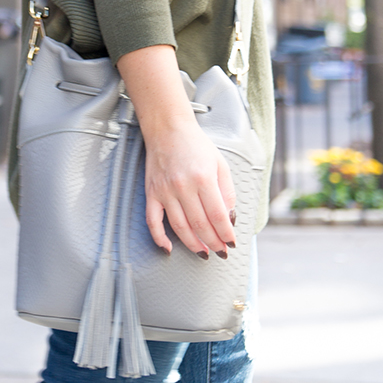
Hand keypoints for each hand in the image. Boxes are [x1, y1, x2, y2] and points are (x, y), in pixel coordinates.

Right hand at [143, 118, 236, 255]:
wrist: (168, 129)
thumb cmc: (196, 145)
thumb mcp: (220, 164)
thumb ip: (227, 192)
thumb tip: (229, 218)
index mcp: (203, 179)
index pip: (218, 216)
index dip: (226, 233)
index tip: (231, 243)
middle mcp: (183, 187)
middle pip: (200, 225)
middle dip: (213, 242)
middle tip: (221, 252)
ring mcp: (165, 191)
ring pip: (180, 227)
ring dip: (193, 244)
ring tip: (203, 252)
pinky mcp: (151, 193)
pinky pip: (153, 221)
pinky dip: (159, 238)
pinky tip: (168, 249)